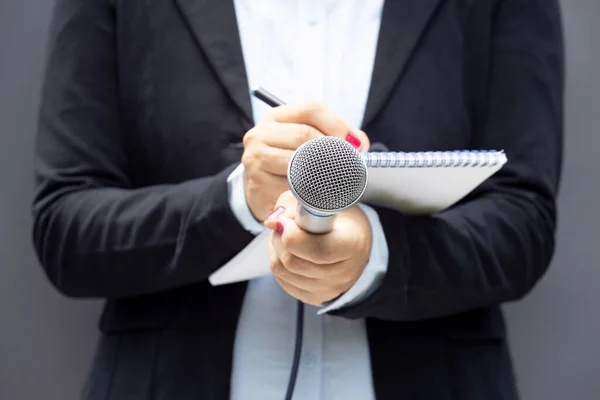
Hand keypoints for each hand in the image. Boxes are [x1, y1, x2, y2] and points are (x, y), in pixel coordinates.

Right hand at [241, 101, 369, 220]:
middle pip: (304, 134)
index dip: (338, 124)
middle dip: (333, 150)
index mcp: (276, 117)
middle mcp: (260, 133)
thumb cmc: (289, 164)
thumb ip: (334, 137)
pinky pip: (290, 187)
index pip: (310, 109)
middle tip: (351, 165)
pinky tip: (315, 194)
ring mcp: (255, 158)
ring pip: (297, 162)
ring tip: (337, 180)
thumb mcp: (307, 144)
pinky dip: (308, 192)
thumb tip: (359, 143)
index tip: (356, 144)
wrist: (262, 193)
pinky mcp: (257, 183)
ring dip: (322, 173)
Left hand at [263, 191, 372, 304]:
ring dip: (275, 249)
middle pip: (293, 262)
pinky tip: (286, 249)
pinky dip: (278, 262)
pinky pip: (282, 281)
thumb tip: (272, 222)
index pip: (316, 250)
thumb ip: (294, 207)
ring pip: (282, 271)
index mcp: (352, 246)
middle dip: (279, 238)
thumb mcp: (321, 201)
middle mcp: (344, 273)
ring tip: (284, 234)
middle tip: (282, 223)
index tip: (287, 217)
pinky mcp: (315, 297)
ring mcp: (330, 289)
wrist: (354, 238)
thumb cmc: (338, 216)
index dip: (292, 232)